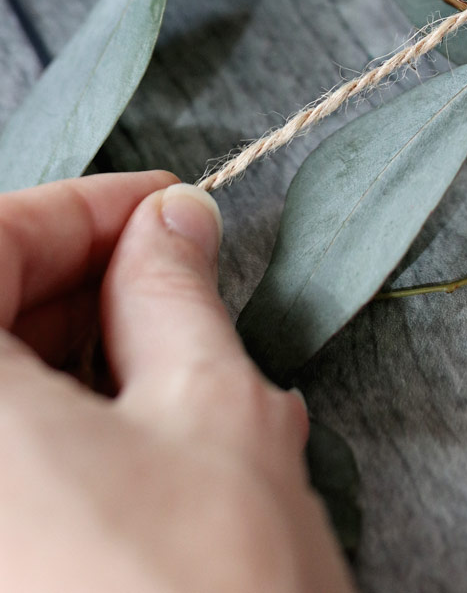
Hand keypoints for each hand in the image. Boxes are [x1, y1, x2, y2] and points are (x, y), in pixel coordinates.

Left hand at [0, 172, 353, 592]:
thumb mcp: (214, 413)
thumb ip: (174, 293)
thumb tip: (169, 227)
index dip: (82, 211)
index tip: (165, 212)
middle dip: (72, 294)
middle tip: (176, 291)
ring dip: (64, 380)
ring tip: (179, 394)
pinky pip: (0, 485)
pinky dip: (43, 460)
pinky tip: (135, 472)